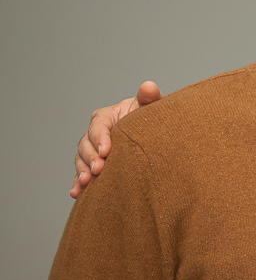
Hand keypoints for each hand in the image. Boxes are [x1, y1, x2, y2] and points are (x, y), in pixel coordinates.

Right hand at [70, 81, 162, 197]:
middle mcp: (96, 132)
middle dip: (90, 157)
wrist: (154, 137)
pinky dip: (78, 183)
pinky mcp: (94, 164)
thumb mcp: (151, 108)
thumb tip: (149, 86)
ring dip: (82, 171)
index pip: (99, 125)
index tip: (106, 151)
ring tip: (88, 182)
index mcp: (107, 116)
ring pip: (81, 159)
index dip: (100, 138)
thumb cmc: (151, 120)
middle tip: (99, 169)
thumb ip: (149, 98)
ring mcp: (93, 149)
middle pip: (86, 143)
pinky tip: (76, 192)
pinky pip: (82, 173)